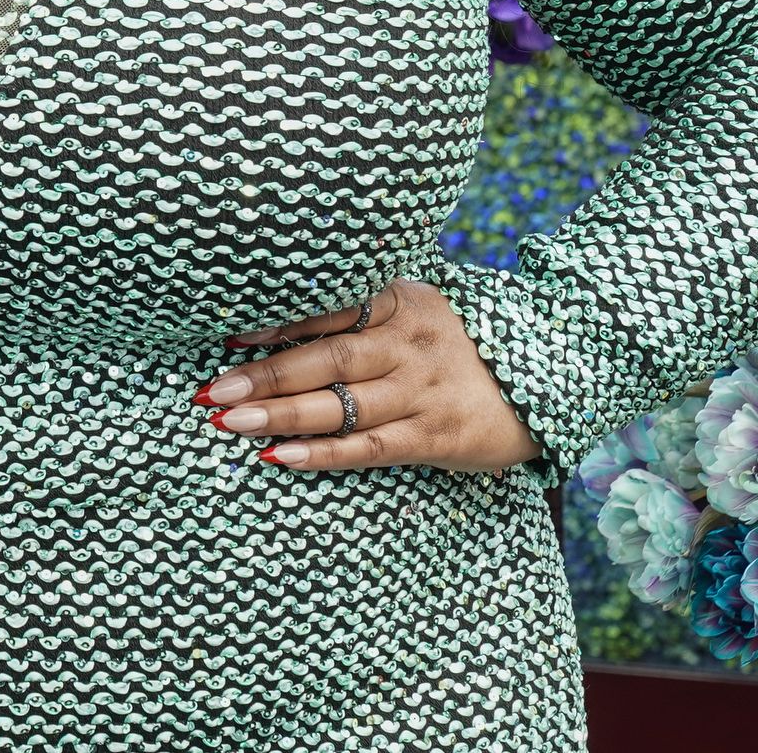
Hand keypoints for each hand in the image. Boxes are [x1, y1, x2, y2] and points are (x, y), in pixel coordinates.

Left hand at [193, 279, 540, 471]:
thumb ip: (359, 309)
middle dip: (264, 375)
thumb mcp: (415, 310)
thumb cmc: (456, 345)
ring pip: (341, 403)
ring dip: (281, 414)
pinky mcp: (435, 435)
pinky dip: (321, 453)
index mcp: (399, 302)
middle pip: (326, 359)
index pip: (329, 308)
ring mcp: (422, 390)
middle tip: (211, 388)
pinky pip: (369, 446)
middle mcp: (408, 344)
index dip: (277, 322)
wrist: (545, 381)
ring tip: (228, 420)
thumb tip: (273, 320)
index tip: (228, 335)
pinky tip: (278, 455)